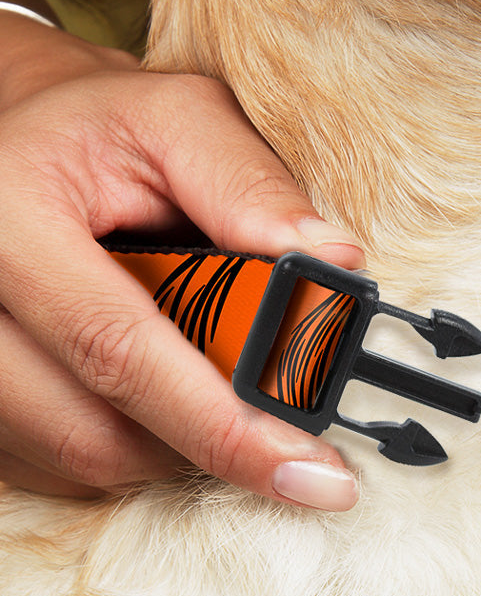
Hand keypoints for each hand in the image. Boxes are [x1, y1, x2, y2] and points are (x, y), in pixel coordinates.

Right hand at [0, 12, 363, 507]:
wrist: (17, 142)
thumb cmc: (100, 130)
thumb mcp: (177, 121)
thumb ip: (250, 185)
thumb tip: (333, 261)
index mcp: (8, 220)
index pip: (121, 352)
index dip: (226, 427)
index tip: (313, 474)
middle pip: (98, 433)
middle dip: (211, 442)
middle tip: (285, 432)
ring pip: (85, 459)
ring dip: (174, 443)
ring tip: (212, 381)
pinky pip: (63, 466)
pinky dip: (135, 445)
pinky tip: (160, 393)